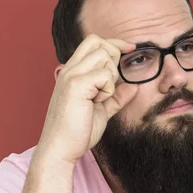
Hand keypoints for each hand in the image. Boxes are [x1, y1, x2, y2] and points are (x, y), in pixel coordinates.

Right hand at [33, 35, 138, 167]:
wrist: (61, 149)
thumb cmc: (77, 132)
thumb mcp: (102, 111)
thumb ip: (115, 97)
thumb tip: (132, 86)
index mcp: (72, 72)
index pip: (93, 42)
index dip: (115, 43)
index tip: (131, 48)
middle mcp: (69, 69)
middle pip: (99, 43)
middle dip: (113, 59)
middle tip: (108, 87)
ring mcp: (71, 75)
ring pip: (103, 55)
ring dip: (110, 77)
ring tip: (99, 98)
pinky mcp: (76, 84)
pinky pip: (105, 75)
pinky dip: (108, 89)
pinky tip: (97, 102)